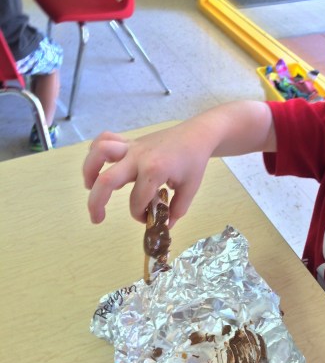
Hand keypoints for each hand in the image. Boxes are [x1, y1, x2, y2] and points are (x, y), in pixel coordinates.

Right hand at [83, 126, 209, 227]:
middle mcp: (138, 157)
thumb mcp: (190, 189)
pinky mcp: (130, 141)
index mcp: (154, 171)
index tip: (148, 217)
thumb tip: (164, 227)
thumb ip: (176, 210)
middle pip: (106, 180)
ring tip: (90, 187)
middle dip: (96, 203)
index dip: (139, 215)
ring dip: (89, 171)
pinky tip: (98, 166)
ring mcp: (132, 147)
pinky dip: (96, 151)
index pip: (137, 201)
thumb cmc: (194, 161)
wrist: (197, 135)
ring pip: (100, 153)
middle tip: (97, 219)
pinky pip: (106, 139)